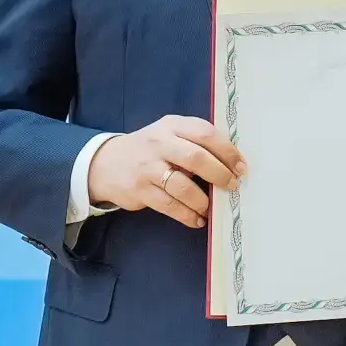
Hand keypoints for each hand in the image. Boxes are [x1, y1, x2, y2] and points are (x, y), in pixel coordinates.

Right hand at [86, 115, 245, 229]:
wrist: (105, 163)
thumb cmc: (150, 149)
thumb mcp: (169, 134)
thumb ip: (195, 141)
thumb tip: (232, 162)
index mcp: (172, 126)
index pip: (205, 133)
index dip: (227, 151)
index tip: (241, 166)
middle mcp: (159, 143)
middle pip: (197, 158)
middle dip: (220, 174)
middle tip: (232, 186)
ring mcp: (148, 168)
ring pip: (183, 186)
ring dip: (203, 200)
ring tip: (211, 207)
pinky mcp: (140, 190)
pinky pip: (170, 206)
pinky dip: (188, 215)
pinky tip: (197, 219)